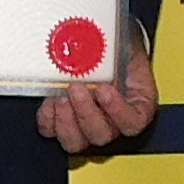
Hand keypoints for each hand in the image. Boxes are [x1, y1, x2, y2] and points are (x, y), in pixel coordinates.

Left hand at [41, 24, 159, 155]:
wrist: (102, 46)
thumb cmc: (117, 47)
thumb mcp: (124, 43)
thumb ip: (117, 49)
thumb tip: (98, 41)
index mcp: (136, 105)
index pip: (133, 123)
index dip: (117, 111)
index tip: (104, 89)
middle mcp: (112, 122)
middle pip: (101, 135)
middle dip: (85, 113)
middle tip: (76, 87)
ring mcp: (86, 126)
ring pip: (76, 142)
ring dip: (65, 121)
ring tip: (60, 96)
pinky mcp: (62, 123)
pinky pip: (51, 131)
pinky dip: (47, 119)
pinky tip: (49, 101)